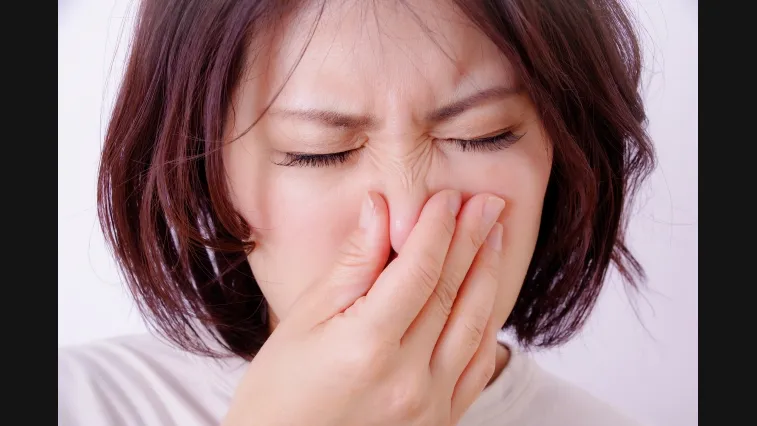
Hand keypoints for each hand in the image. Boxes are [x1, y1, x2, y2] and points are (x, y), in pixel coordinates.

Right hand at [222, 190, 506, 425]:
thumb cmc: (279, 394)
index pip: (419, 270)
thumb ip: (352, 265)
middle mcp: (407, 378)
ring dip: (488, 274)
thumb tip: (380, 209)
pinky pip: (476, 366)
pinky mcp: (439, 422)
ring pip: (474, 325)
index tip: (449, 197)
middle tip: (491, 202)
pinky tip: (489, 295)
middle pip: (452, 292)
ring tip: (495, 236)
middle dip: (473, 239)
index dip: (438, 228)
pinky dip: (486, 324)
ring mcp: (429, 405)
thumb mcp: (303, 321)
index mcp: (368, 346)